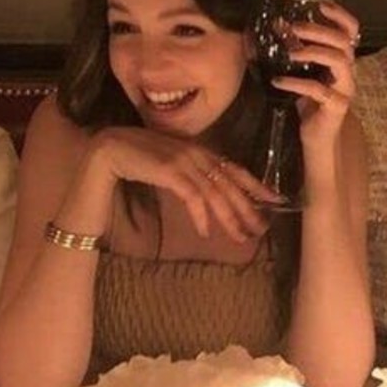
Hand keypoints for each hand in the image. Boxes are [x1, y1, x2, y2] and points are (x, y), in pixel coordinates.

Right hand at [88, 127, 280, 241]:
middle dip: (248, 209)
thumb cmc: (139, 157)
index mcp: (201, 150)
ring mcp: (185, 161)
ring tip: (239, 237)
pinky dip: (201, 216)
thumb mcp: (173, 164)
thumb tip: (211, 193)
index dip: (257, 185)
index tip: (276, 200)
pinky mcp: (171, 172)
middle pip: (230, 185)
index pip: (236, 169)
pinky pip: (193, 198)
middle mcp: (197, 153)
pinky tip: (205, 232)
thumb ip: (192, 172)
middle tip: (261, 229)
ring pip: (216, 194)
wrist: (111, 150)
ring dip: (229, 218)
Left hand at [270, 0, 359, 146]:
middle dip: (319, 31)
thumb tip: (278, 27)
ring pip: (339, 61)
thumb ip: (296, 52)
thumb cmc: (310, 104)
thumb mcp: (303, 73)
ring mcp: (345, 89)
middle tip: (293, 28)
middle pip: (343, 42)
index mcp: (342, 61)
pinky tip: (279, 81)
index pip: (351, 31)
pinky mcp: (337, 107)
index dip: (340, 15)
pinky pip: (319, 90)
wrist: (318, 138)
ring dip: (313, 52)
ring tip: (290, 52)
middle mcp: (349, 72)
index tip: (321, 5)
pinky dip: (296, 83)